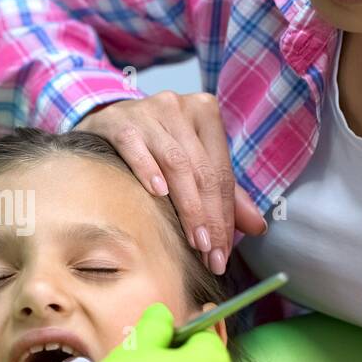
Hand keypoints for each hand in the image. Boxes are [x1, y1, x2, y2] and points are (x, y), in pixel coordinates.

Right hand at [78, 91, 266, 273]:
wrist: (103, 123)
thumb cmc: (153, 145)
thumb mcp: (191, 161)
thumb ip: (224, 193)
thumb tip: (258, 227)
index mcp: (205, 112)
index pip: (221, 172)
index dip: (225, 215)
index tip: (223, 253)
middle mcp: (179, 107)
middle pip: (202, 170)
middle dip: (209, 217)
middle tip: (210, 254)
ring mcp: (148, 112)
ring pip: (176, 162)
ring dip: (187, 206)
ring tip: (194, 240)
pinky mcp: (119, 121)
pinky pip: (136, 148)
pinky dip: (148, 170)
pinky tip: (157, 193)